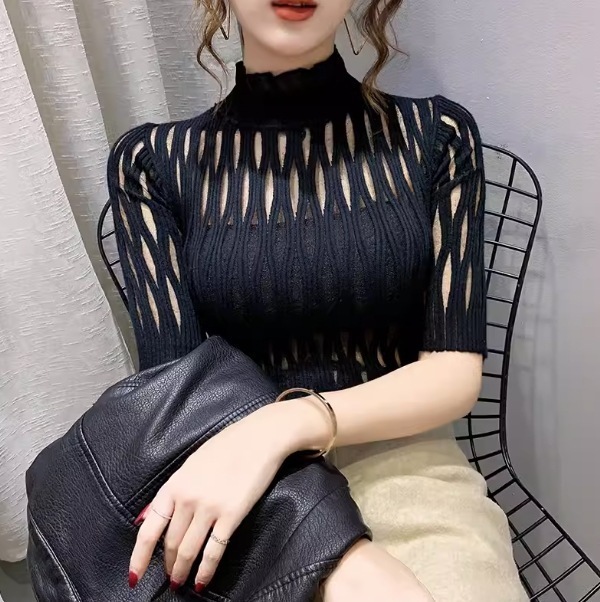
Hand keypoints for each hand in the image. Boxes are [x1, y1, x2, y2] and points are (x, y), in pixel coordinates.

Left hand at [128, 404, 300, 592]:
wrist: (259, 438)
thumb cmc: (228, 446)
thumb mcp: (192, 463)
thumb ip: (172, 491)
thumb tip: (146, 517)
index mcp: (175, 484)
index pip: (149, 528)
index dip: (139, 557)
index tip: (133, 577)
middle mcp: (187, 497)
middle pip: (170, 543)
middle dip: (168, 565)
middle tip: (169, 577)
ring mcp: (209, 507)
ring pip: (189, 550)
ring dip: (182, 571)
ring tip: (181, 583)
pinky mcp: (231, 515)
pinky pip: (214, 551)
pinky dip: (206, 571)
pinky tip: (202, 582)